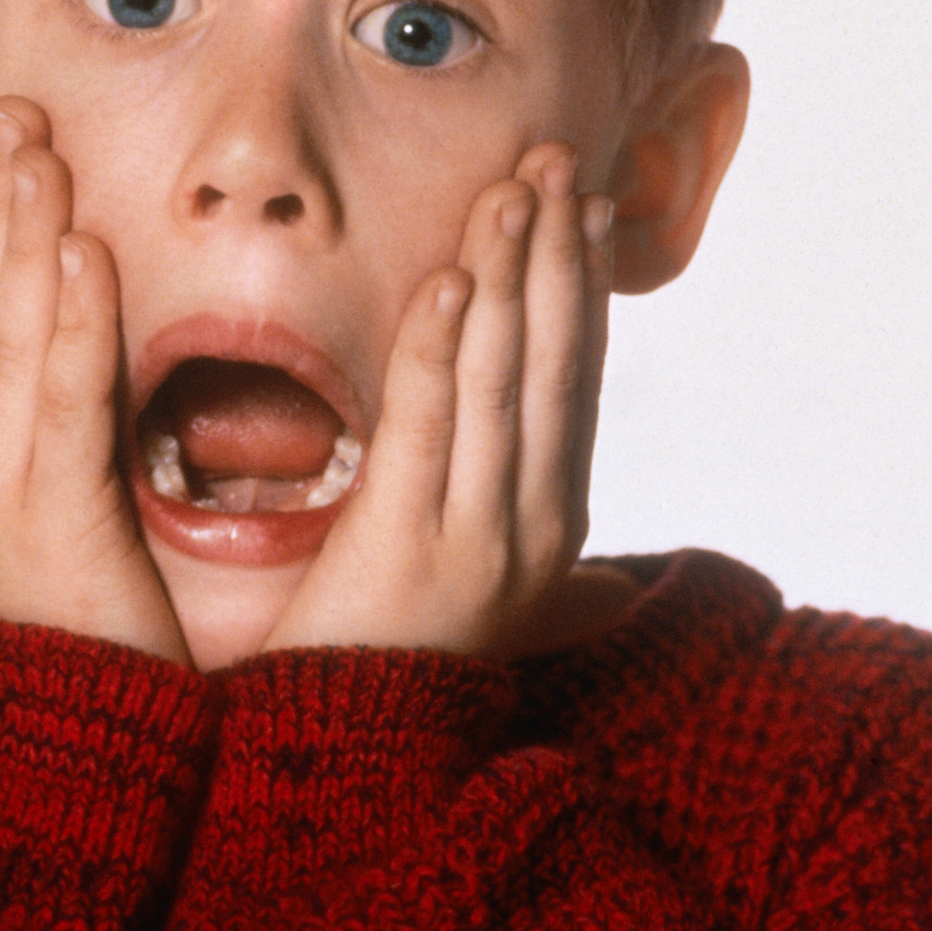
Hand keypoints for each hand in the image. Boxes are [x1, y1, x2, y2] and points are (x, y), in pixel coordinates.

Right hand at [0, 96, 188, 663]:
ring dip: (19, 234)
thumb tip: (87, 352)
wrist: (88, 755)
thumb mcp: (72, 509)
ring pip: (4, 338)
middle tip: (8, 111)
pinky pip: (63, 404)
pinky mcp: (47, 526)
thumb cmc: (100, 629)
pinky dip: (68, 323)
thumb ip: (67, 430)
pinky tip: (78, 253)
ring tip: (34, 148)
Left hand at [261, 146, 612, 660]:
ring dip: (510, 273)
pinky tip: (448, 278)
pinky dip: (441, 346)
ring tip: (514, 187)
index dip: (579, 285)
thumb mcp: (476, 591)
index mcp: (548, 522)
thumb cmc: (395, 664)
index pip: (573, 377)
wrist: (349, 770)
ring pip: (503, 375)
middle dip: (558, 254)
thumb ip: (512, 532)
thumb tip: (577, 530)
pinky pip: (428, 423)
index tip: (581, 206)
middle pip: (553, 360)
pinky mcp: (411, 543)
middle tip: (557, 160)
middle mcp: (534, 523)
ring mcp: (481, 535)